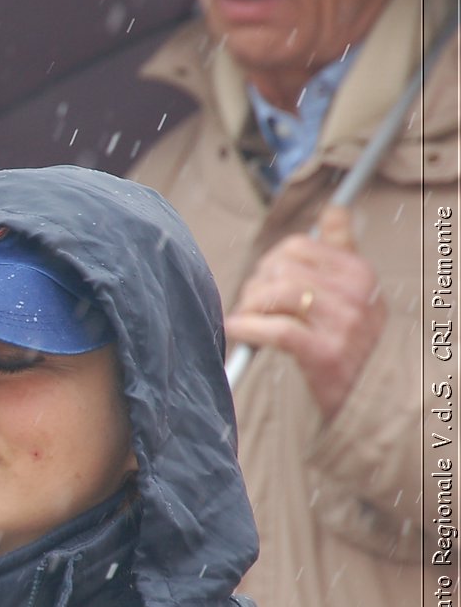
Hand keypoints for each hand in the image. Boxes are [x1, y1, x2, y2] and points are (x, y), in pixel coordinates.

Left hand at [225, 206, 383, 418]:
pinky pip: (276, 329)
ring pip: (277, 294)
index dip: (270, 261)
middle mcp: (356, 294)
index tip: (266, 280)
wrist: (368, 397)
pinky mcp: (326, 354)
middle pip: (282, 268)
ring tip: (246, 319)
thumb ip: (341, 249)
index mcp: (359, 272)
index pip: (298, 245)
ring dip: (250, 306)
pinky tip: (237, 330)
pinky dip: (248, 328)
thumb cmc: (350, 340)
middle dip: (256, 286)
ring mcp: (343, 324)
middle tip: (252, 306)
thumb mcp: (354, 291)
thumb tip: (334, 209)